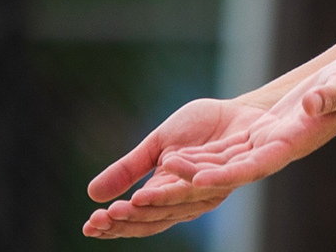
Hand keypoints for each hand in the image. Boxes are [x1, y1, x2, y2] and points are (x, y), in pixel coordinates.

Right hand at [83, 96, 269, 238]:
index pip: (141, 216)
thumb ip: (130, 169)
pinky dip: (202, 181)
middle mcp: (195, 199)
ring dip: (159, 202)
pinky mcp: (246, 169)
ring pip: (187, 201)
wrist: (240, 110)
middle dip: (130, 218)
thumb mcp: (158, 146)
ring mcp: (220, 187)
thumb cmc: (202, 131)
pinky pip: (223, 178)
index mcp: (172, 194)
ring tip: (131, 201)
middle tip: (101, 218)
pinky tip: (182, 178)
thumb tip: (91, 194)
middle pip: (159, 216)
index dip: (116, 223)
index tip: (88, 224)